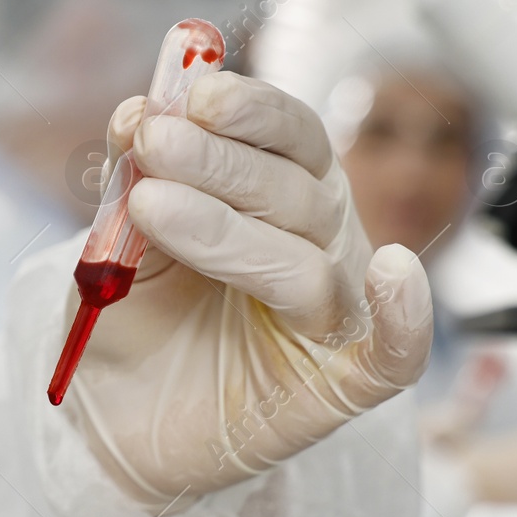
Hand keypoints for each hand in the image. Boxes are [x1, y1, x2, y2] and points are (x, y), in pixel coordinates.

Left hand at [68, 72, 432, 507]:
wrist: (111, 423)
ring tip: (150, 206)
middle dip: (219, 161)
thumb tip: (137, 113)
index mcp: (281, 198)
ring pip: (303, 260)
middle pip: (295, 190)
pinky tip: (392, 271)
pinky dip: (405, 316)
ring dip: (224, 227)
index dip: (249, 110)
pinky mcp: (339, 388)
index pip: (289, 136)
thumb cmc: (132, 327)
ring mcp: (332, 316)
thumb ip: (134, 178)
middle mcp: (321, 245)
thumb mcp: (118, 240)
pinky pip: (394, 354)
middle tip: (153, 142)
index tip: (192, 93)